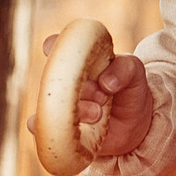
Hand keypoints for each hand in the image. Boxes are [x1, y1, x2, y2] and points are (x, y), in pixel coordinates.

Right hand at [27, 34, 154, 158]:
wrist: (134, 126)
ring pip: (51, 104)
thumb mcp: (134, 73)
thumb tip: (105, 82)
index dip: (54, 47)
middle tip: (102, 96)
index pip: (55, 46)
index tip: (71, 57)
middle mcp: (62, 81)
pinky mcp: (59, 127)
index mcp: (76, 60)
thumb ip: (124, 69)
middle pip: (55, 79)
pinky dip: (51, 128)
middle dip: (80, 87)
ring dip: (76, 109)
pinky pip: (41, 127)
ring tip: (98, 114)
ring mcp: (59, 104)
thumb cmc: (129, 90)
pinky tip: (69, 129)